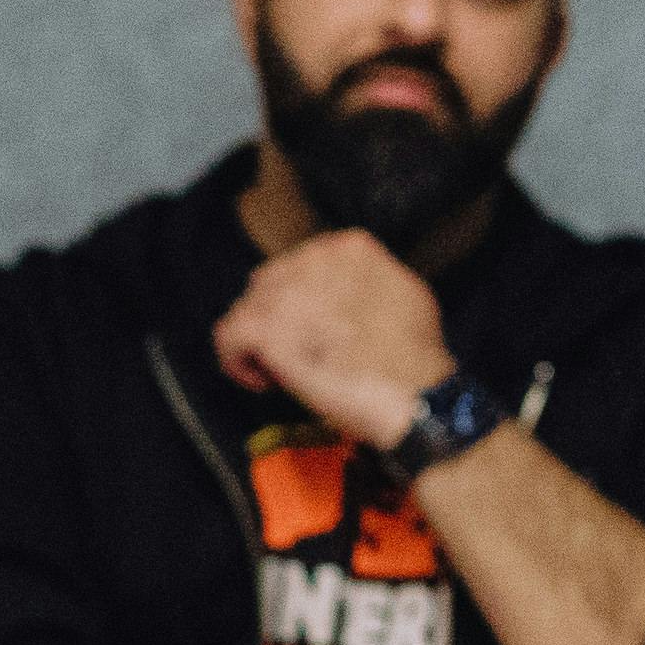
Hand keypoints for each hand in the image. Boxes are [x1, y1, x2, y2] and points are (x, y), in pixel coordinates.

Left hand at [215, 229, 455, 449]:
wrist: (416, 396)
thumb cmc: (416, 359)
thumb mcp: (407, 294)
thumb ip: (369, 281)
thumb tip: (345, 292)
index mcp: (350, 248)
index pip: (300, 266)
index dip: (301, 302)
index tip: (310, 329)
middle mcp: (315, 261)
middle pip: (268, 286)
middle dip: (276, 321)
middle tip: (296, 355)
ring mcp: (288, 293)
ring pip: (246, 311)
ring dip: (258, 343)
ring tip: (282, 372)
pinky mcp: (268, 329)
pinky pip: (229, 336)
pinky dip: (237, 361)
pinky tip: (261, 378)